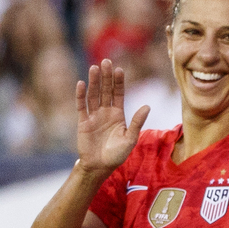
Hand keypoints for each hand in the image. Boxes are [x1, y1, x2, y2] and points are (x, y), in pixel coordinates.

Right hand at [74, 59, 148, 174]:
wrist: (99, 167)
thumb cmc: (117, 154)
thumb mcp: (130, 139)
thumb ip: (137, 122)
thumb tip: (148, 106)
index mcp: (118, 114)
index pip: (118, 93)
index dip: (118, 82)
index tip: (119, 70)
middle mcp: (105, 111)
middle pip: (105, 90)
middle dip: (106, 76)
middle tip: (106, 61)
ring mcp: (94, 115)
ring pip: (93, 94)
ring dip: (94, 81)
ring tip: (94, 68)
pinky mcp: (83, 122)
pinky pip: (81, 106)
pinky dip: (80, 95)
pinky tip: (81, 84)